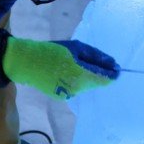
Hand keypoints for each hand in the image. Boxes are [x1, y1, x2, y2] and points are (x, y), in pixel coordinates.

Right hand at [2, 36, 119, 99]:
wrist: (26, 62)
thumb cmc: (52, 50)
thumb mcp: (76, 47)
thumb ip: (95, 56)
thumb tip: (112, 63)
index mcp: (82, 75)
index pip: (105, 79)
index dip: (113, 74)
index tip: (117, 68)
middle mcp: (78, 89)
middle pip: (95, 82)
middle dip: (98, 73)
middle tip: (94, 60)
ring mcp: (69, 94)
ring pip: (85, 86)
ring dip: (86, 77)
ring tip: (75, 64)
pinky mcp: (61, 96)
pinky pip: (74, 88)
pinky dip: (75, 81)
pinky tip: (66, 72)